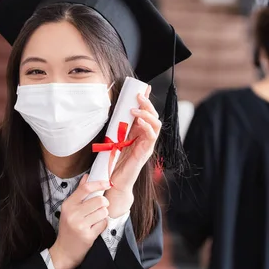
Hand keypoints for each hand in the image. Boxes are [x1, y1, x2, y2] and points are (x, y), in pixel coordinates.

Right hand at [49, 176, 110, 268]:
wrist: (64, 251)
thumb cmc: (68, 228)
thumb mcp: (70, 209)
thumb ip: (79, 193)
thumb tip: (87, 176)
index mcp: (68, 205)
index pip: (85, 189)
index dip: (99, 183)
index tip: (108, 183)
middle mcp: (73, 214)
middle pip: (99, 200)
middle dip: (104, 203)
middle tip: (101, 208)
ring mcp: (80, 225)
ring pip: (103, 211)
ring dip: (103, 215)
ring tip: (96, 219)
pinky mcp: (88, 235)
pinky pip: (103, 224)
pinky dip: (102, 225)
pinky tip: (95, 228)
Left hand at [106, 85, 160, 216]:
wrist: (113, 180)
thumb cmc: (112, 160)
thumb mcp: (113, 137)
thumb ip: (116, 126)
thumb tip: (113, 110)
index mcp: (138, 131)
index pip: (146, 112)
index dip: (146, 100)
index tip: (142, 88)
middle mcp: (144, 136)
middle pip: (153, 115)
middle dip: (147, 104)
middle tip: (138, 95)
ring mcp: (146, 144)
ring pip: (156, 124)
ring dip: (147, 114)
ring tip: (135, 109)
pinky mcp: (145, 152)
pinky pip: (151, 137)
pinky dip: (147, 127)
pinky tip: (141, 122)